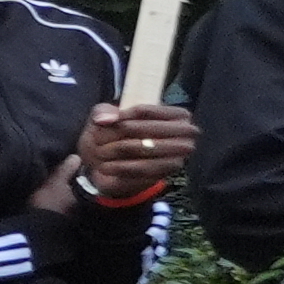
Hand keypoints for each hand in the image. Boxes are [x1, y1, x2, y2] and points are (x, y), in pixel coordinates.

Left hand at [53, 98, 194, 209]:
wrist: (110, 168)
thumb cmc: (114, 136)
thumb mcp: (105, 118)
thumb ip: (103, 111)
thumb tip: (105, 119)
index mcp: (177, 115)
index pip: (144, 110)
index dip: (120, 116)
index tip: (102, 124)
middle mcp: (185, 133)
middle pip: (147, 128)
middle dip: (119, 134)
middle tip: (98, 141)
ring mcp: (179, 153)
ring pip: (145, 148)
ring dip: (117, 151)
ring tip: (100, 154)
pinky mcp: (166, 173)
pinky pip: (142, 169)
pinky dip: (121, 167)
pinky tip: (106, 167)